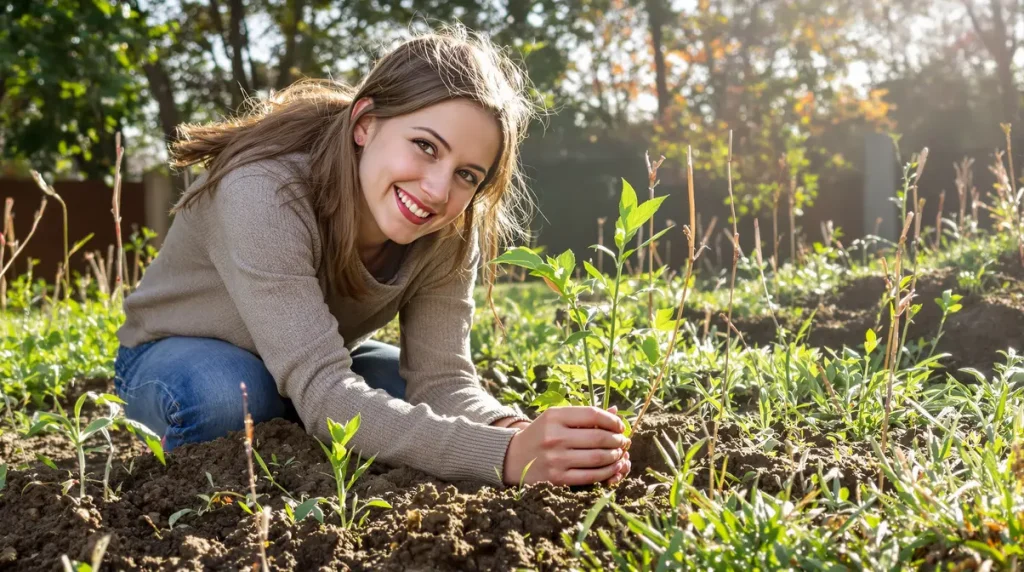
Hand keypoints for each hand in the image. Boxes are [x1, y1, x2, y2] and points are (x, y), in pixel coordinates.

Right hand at [502, 406, 630, 486]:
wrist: (514, 458)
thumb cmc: (541, 435)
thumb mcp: (557, 418)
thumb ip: (585, 415)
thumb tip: (615, 411)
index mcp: (554, 416)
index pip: (592, 414)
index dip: (612, 420)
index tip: (620, 426)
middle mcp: (554, 437)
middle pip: (598, 438)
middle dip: (617, 440)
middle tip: (623, 441)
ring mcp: (556, 459)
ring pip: (597, 458)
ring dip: (615, 456)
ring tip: (619, 453)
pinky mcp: (558, 478)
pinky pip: (590, 476)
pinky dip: (607, 472)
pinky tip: (612, 467)